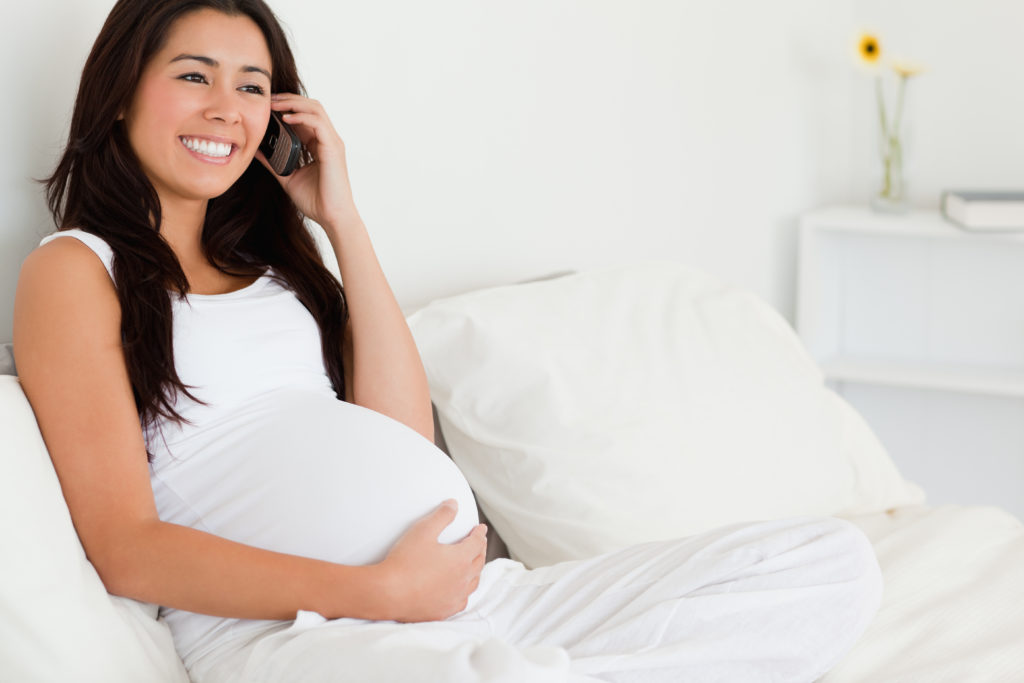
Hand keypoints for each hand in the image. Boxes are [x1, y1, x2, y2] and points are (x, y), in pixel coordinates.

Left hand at [255, 93, 358, 231]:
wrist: (332, 217)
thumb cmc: (316, 201)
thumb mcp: (288, 177)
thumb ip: (274, 163)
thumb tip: (256, 151)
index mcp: (319, 145)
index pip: (305, 116)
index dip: (287, 107)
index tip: (267, 106)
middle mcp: (328, 140)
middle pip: (311, 106)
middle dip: (288, 99)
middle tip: (267, 99)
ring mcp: (332, 143)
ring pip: (315, 109)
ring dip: (293, 103)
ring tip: (274, 104)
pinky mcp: (333, 149)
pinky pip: (317, 123)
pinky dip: (301, 116)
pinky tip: (285, 119)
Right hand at [375, 500, 488, 622]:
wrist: (388, 593)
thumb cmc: (405, 561)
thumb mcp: (423, 530)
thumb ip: (441, 516)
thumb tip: (454, 504)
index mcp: (461, 559)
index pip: (477, 543)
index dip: (479, 533)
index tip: (480, 528)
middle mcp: (462, 580)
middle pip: (478, 562)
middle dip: (480, 550)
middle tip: (480, 543)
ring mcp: (454, 598)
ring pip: (473, 583)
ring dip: (475, 571)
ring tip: (474, 565)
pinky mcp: (444, 611)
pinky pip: (461, 601)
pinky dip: (464, 592)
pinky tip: (460, 591)